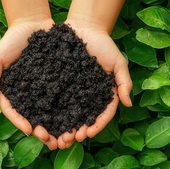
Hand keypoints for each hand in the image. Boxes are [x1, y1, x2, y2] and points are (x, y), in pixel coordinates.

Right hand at [0, 18, 59, 149]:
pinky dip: (69, 110)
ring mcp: (43, 89)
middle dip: (41, 131)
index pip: (13, 112)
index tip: (29, 130)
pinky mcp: (58, 82)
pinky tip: (76, 120)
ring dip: (56, 127)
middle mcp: (27, 94)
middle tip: (49, 140)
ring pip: (49, 112)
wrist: (34, 22)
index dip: (20, 122)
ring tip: (65, 137)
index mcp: (11, 92)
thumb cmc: (11, 40)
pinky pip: (64, 98)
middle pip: (33, 117)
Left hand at [56, 19, 132, 145]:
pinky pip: (52, 101)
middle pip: (82, 119)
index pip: (102, 115)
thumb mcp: (118, 61)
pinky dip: (48, 113)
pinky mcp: (58, 85)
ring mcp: (72, 91)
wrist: (83, 28)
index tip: (87, 134)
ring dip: (61, 128)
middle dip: (75, 132)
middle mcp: (87, 96)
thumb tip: (128, 104)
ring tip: (53, 137)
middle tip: (67, 141)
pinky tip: (41, 122)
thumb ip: (124, 81)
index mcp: (103, 94)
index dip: (96, 126)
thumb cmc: (103, 44)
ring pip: (66, 114)